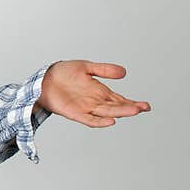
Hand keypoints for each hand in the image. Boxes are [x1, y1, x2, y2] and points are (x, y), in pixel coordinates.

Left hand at [36, 60, 150, 127]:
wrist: (44, 79)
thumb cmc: (64, 73)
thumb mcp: (86, 67)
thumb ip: (104, 70)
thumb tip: (124, 72)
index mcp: (100, 91)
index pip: (120, 99)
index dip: (132, 103)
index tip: (146, 105)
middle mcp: (95, 101)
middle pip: (116, 107)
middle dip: (130, 108)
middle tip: (143, 108)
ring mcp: (86, 108)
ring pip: (106, 113)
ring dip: (119, 113)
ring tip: (133, 111)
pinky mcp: (75, 113)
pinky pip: (89, 120)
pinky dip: (100, 122)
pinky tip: (111, 121)